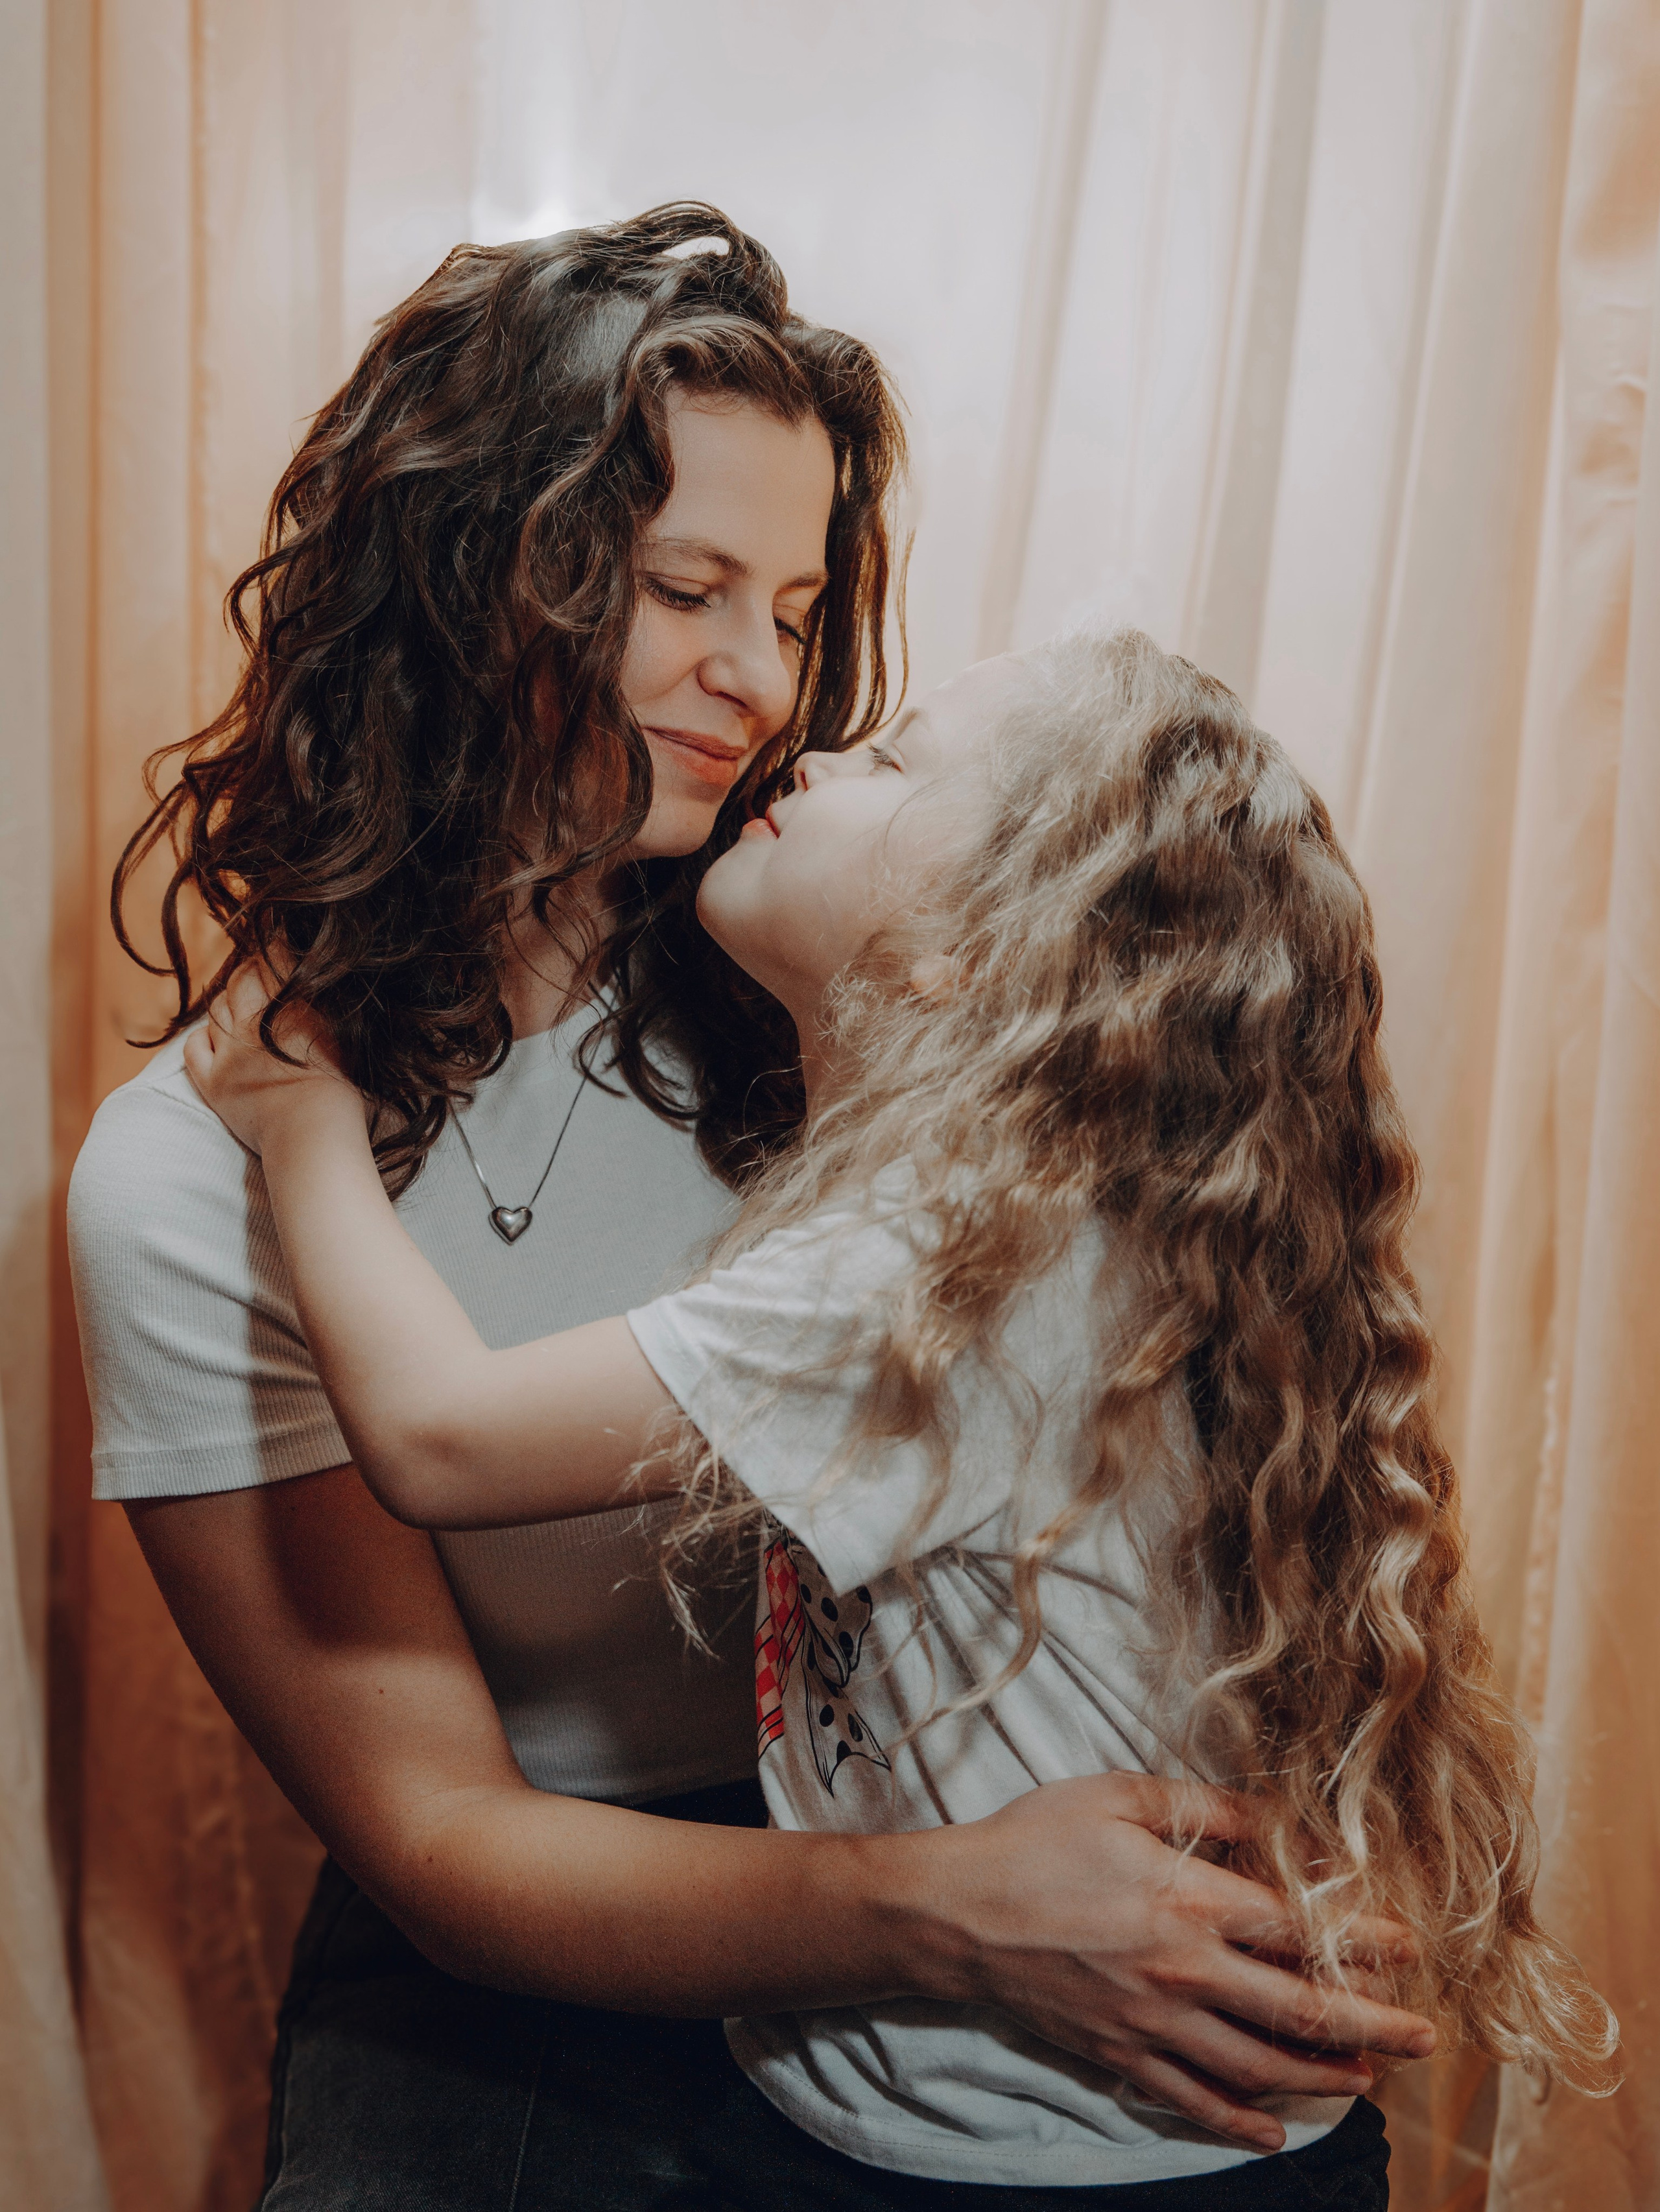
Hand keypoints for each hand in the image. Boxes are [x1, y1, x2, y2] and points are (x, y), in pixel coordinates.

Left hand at [184, 961, 362, 1156]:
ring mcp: (227, 1054)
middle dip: (249, 969)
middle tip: (259, 968)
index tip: (280, 944)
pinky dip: (203, 1036)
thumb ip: (321, 1009)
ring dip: (227, 1000)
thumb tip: (313, 983)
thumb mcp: (340, 1040)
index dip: (275, 950)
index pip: (274, 964)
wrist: (312, 1139)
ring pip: (216, 1009)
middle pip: (240, 981)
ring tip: (241, 1003)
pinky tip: (217, 1037)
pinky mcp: (212, 1082)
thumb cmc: (339, 1095)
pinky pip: (193, 1046)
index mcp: (287, 1010)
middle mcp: (252, 1024)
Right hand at [910, 1773, 1434, 2153]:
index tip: (1411, 1947)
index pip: (1299, 1927)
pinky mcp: (1120, 2056)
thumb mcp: (1119, 1797)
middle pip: (1299, 2008)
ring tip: (1366, 2080)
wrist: (957, 1912)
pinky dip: (1237, 2124)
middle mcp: (1183, 1971)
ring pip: (1258, 2065)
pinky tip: (1270, 2133)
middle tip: (1424, 2036)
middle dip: (1372, 2024)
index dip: (1365, 1940)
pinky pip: (1192, 2100)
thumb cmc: (1035, 1841)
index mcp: (1188, 1900)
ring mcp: (1153, 2023)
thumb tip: (1275, 1817)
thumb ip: (1204, 1807)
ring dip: (1320, 2077)